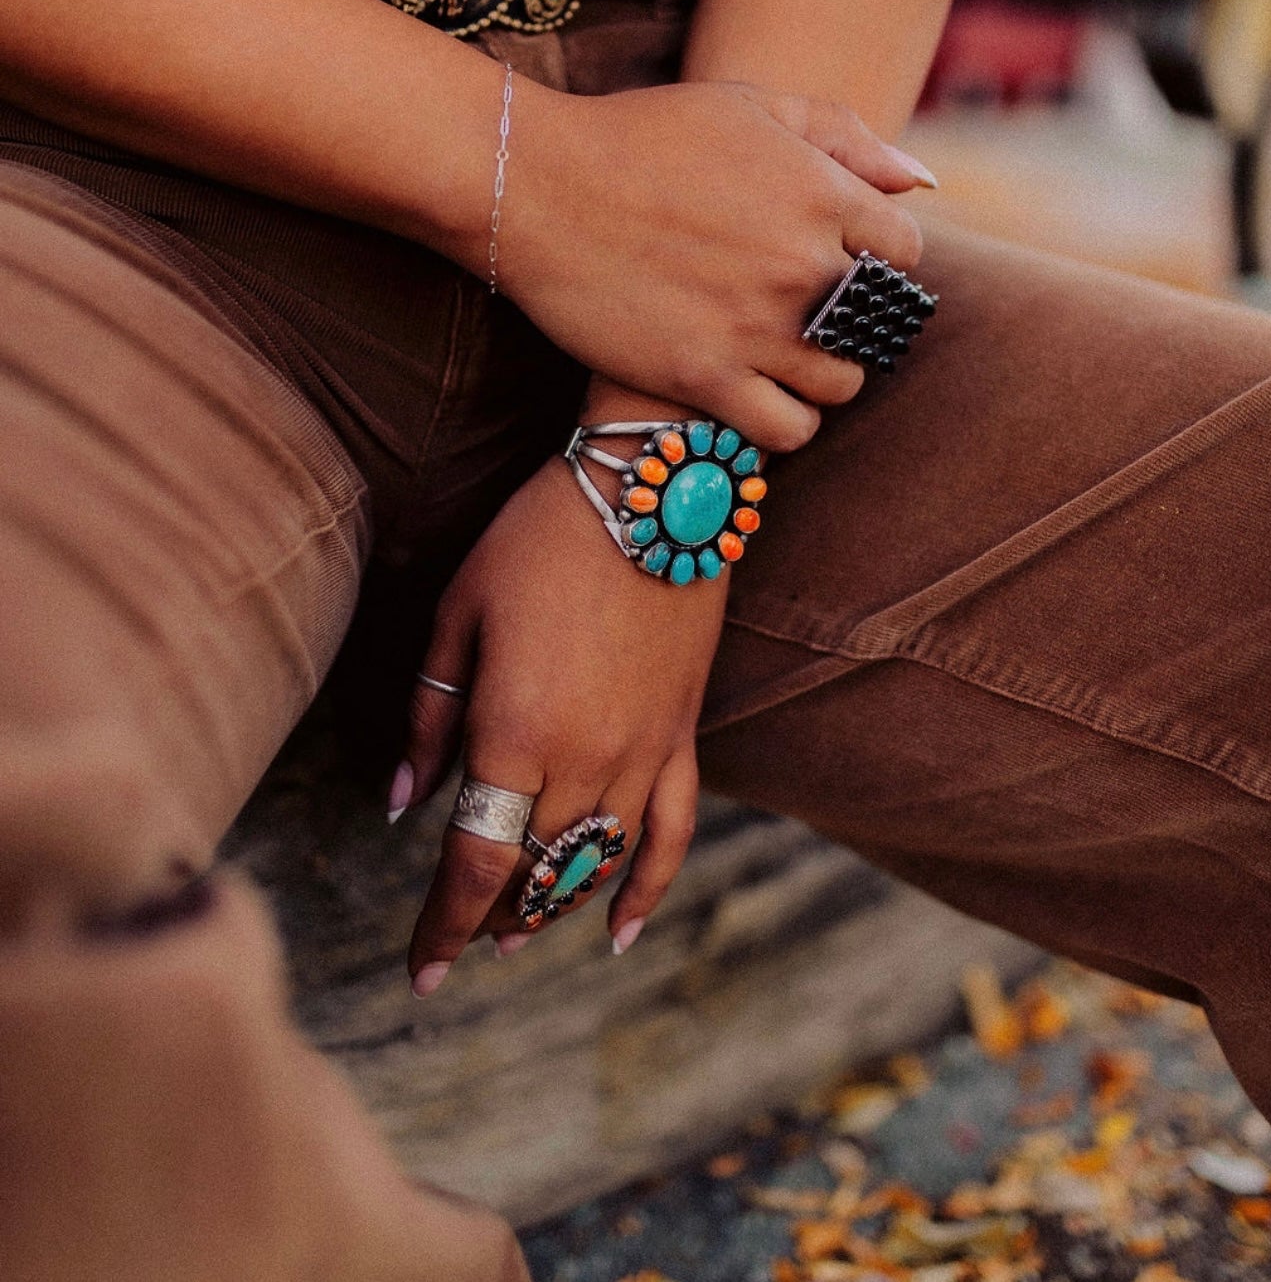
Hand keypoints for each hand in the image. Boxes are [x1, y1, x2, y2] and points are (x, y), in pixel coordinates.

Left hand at [389, 440, 727, 992]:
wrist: (651, 487)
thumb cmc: (538, 538)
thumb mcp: (458, 615)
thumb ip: (428, 719)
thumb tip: (399, 806)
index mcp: (515, 735)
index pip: (475, 864)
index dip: (442, 927)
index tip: (419, 971)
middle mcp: (585, 761)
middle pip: (532, 873)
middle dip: (489, 914)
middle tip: (459, 934)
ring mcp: (643, 754)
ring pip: (594, 866)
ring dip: (551, 907)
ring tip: (516, 929)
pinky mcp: (682, 735)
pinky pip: (672, 834)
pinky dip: (647, 890)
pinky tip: (621, 932)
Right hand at [503, 79, 932, 454]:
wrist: (536, 184)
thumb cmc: (641, 136)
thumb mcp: (748, 104)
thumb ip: (842, 134)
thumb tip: (922, 182)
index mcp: (821, 193)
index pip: (904, 251)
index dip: (878, 262)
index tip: (841, 264)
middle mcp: (801, 263)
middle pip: (878, 325)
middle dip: (854, 324)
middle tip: (811, 317)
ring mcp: (755, 326)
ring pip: (840, 384)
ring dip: (823, 377)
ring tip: (785, 360)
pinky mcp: (704, 376)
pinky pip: (787, 430)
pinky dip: (786, 423)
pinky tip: (758, 399)